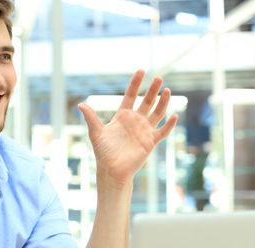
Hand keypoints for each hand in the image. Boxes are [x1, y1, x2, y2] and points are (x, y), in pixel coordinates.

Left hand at [78, 70, 177, 186]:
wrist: (111, 170)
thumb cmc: (103, 152)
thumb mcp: (96, 133)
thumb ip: (91, 118)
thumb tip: (80, 104)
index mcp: (122, 116)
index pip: (131, 95)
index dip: (136, 83)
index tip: (141, 70)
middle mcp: (135, 121)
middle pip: (147, 101)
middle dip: (153, 90)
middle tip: (159, 77)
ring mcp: (144, 130)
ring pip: (157, 113)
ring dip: (163, 102)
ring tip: (167, 90)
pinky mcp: (151, 141)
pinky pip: (163, 132)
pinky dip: (169, 125)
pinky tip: (174, 116)